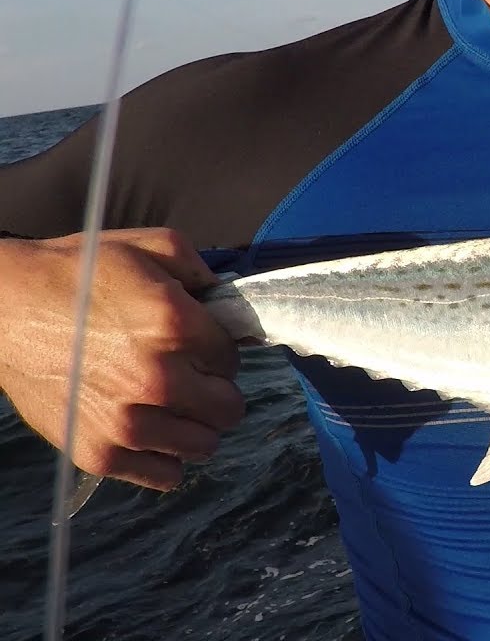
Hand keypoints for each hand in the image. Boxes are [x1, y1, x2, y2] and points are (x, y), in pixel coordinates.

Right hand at [0, 229, 243, 491]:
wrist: (4, 309)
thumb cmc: (78, 274)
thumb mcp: (151, 247)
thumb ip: (204, 274)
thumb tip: (232, 307)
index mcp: (174, 326)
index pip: (234, 358)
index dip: (218, 350)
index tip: (197, 346)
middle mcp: (157, 380)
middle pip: (229, 408)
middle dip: (216, 390)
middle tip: (190, 377)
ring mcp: (128, 424)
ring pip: (204, 445)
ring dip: (194, 425)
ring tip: (168, 403)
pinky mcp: (99, 454)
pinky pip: (166, 475)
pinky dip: (164, 456)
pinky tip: (149, 429)